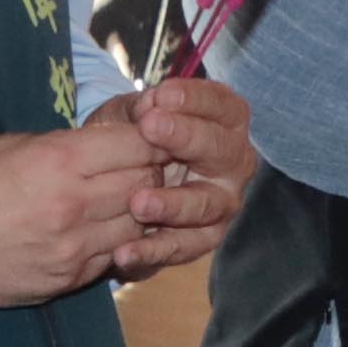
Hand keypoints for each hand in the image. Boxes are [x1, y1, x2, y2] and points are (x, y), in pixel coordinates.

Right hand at [0, 119, 166, 304]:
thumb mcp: (15, 146)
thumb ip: (69, 146)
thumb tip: (111, 144)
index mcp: (60, 160)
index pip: (139, 146)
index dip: (152, 140)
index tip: (150, 138)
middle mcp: (74, 205)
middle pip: (146, 185)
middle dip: (150, 174)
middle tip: (142, 169)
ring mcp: (74, 248)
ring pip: (138, 226)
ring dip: (136, 213)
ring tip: (122, 202)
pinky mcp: (68, 280)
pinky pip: (112, 257)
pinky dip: (114, 243)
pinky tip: (100, 231)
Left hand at [108, 72, 251, 276]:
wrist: (114, 185)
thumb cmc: (132, 139)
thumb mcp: (130, 116)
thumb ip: (140, 109)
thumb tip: (150, 104)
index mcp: (225, 124)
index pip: (223, 106)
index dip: (196, 99)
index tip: (162, 95)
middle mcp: (233, 164)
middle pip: (221, 150)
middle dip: (186, 138)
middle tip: (150, 128)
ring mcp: (222, 204)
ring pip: (205, 205)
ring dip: (172, 204)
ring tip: (137, 202)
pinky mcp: (203, 240)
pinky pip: (181, 248)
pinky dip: (152, 251)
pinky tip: (124, 251)